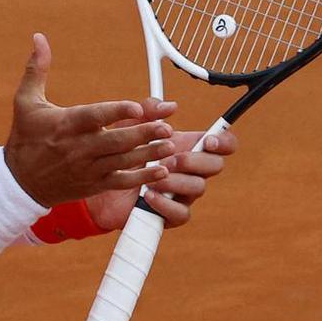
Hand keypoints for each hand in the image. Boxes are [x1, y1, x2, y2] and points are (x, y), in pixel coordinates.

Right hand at [4, 33, 175, 206]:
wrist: (19, 184)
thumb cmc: (25, 138)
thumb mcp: (25, 102)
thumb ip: (37, 69)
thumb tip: (38, 37)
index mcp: (65, 125)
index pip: (94, 117)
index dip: (116, 112)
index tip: (137, 107)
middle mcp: (78, 148)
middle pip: (115, 141)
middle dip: (143, 133)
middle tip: (167, 126)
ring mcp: (88, 169)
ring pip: (123, 161)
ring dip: (148, 153)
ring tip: (171, 143)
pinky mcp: (94, 185)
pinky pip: (121, 182)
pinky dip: (143, 178)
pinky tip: (163, 170)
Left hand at [86, 101, 237, 229]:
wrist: (98, 182)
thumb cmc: (119, 152)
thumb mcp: (129, 126)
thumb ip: (148, 111)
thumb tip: (169, 106)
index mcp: (187, 147)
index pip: (221, 144)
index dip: (223, 141)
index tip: (208, 141)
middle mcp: (190, 170)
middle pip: (215, 165)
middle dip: (195, 161)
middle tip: (170, 160)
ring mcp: (182, 193)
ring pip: (198, 188)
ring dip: (176, 181)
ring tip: (151, 179)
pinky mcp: (170, 214)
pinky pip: (182, 214)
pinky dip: (166, 204)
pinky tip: (147, 195)